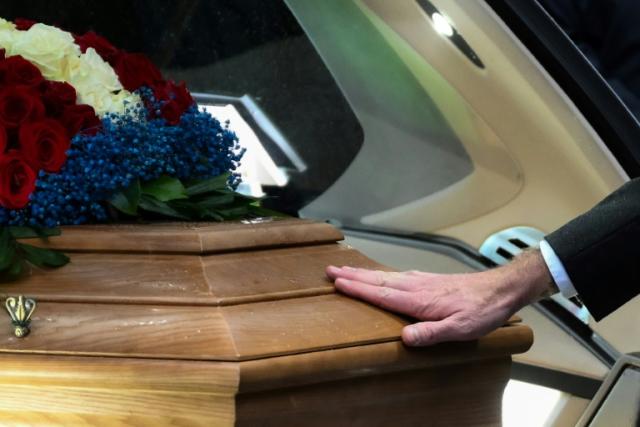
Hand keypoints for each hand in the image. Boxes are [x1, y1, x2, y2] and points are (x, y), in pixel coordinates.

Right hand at [326, 251, 552, 345]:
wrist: (500, 288)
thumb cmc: (481, 310)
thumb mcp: (460, 328)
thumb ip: (433, 333)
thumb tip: (405, 338)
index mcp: (419, 300)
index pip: (381, 294)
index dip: (358, 289)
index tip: (337, 283)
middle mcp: (416, 286)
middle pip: (377, 280)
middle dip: (352, 276)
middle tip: (330, 270)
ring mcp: (421, 281)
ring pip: (385, 276)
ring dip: (363, 273)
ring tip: (346, 270)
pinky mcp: (428, 280)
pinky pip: (396, 275)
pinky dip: (381, 274)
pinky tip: (380, 275)